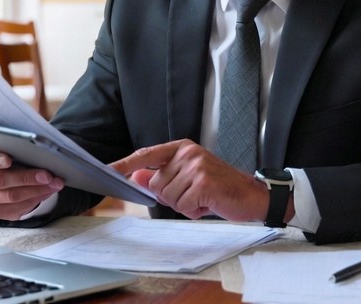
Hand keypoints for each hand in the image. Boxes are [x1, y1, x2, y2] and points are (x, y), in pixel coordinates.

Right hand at [0, 148, 63, 220]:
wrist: (3, 178)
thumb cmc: (9, 157)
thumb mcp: (9, 148)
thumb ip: (17, 144)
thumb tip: (37, 140)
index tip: (9, 159)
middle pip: (0, 180)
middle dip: (27, 177)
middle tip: (48, 174)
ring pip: (11, 196)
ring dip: (37, 190)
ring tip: (55, 183)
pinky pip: (18, 208)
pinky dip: (36, 199)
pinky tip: (48, 191)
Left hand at [111, 139, 275, 221]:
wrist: (253, 196)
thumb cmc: (220, 189)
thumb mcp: (189, 179)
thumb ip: (163, 177)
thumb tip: (136, 176)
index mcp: (183, 148)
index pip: (146, 155)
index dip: (125, 164)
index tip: (107, 171)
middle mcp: (188, 153)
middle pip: (157, 185)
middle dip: (172, 197)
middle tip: (195, 195)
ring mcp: (196, 167)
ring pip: (168, 197)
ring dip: (184, 205)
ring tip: (204, 199)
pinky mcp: (203, 183)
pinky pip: (182, 206)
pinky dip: (194, 211)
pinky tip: (209, 204)